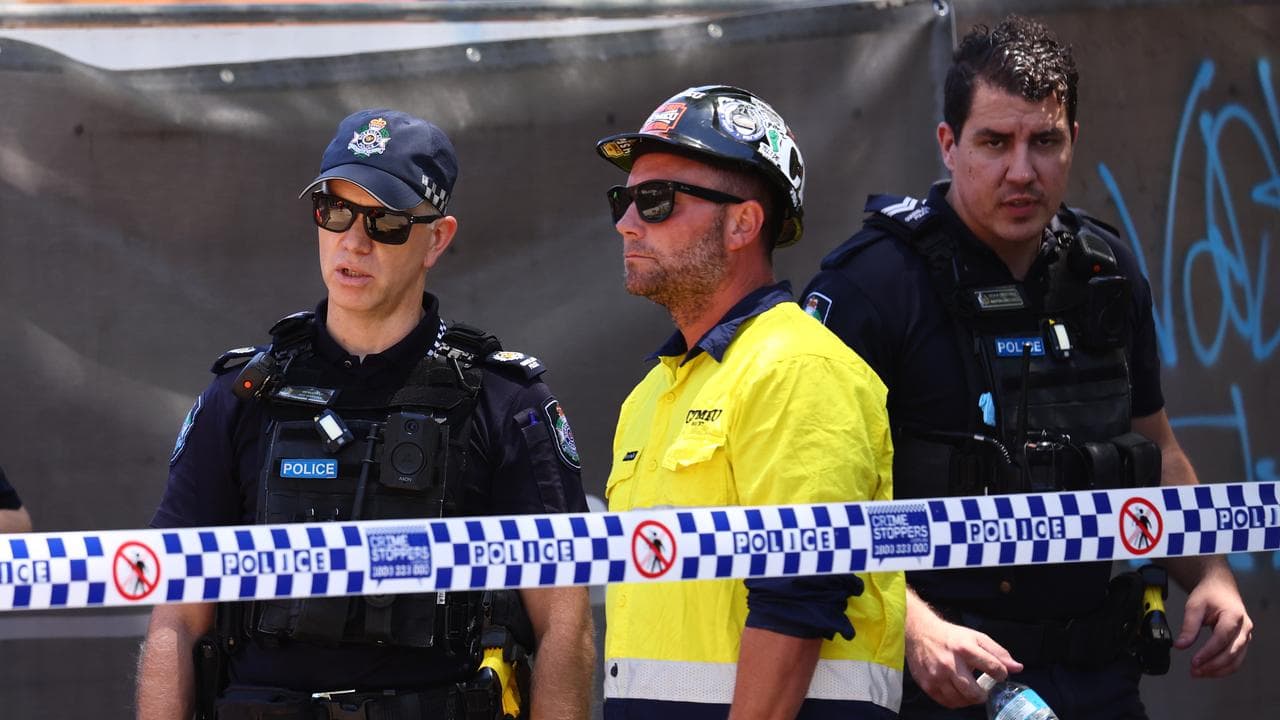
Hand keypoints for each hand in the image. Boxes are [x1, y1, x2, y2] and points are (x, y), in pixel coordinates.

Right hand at [905, 610, 1022, 707]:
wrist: (920, 633)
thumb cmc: (951, 636)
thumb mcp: (977, 638)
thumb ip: (998, 653)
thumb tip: (1017, 668)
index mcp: (965, 648)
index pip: (993, 668)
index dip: (1001, 675)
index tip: (999, 675)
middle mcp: (950, 663)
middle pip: (974, 693)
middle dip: (983, 694)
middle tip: (982, 690)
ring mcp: (937, 676)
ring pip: (961, 700)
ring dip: (969, 699)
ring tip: (969, 690)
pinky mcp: (927, 684)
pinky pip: (947, 702)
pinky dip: (956, 701)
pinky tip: (957, 692)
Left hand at [1174, 570, 1252, 677]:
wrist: (1220, 587)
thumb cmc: (1209, 594)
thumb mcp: (1194, 606)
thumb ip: (1188, 626)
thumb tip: (1180, 645)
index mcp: (1234, 616)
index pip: (1221, 638)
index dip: (1208, 652)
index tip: (1194, 661)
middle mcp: (1244, 628)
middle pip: (1231, 652)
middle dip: (1212, 665)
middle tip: (1194, 671)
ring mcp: (1245, 636)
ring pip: (1236, 660)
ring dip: (1218, 670)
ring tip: (1198, 673)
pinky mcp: (1242, 641)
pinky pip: (1236, 659)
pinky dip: (1223, 667)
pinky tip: (1208, 670)